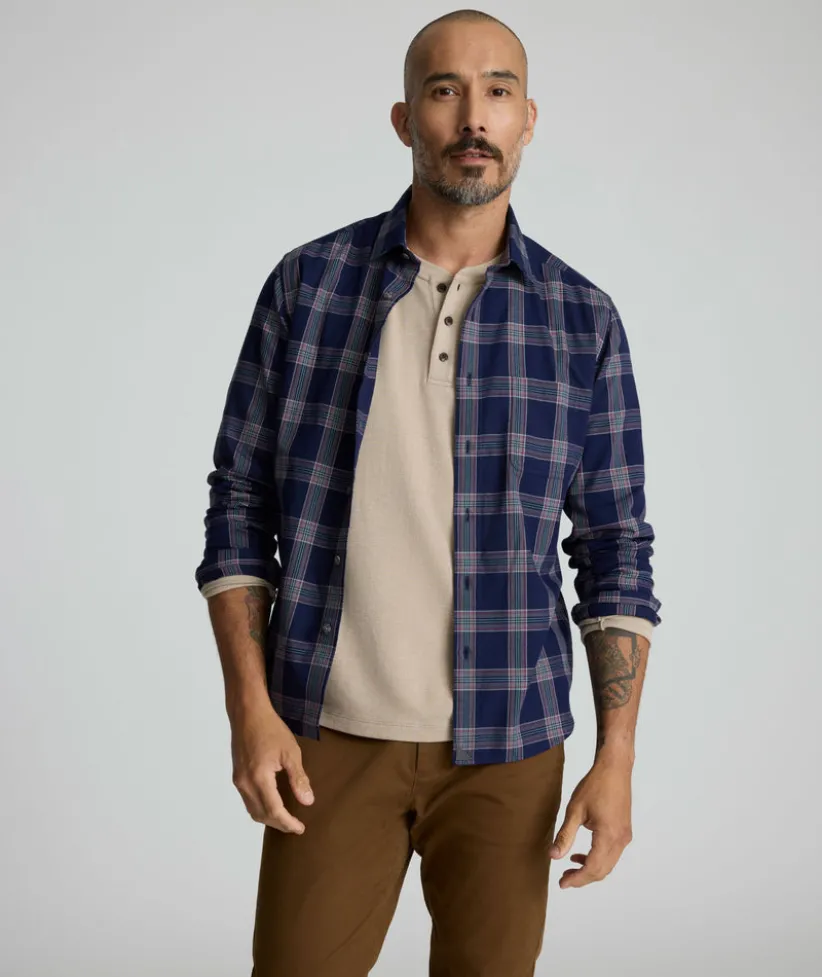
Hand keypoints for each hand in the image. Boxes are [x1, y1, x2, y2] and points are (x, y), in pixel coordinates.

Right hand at [229, 702, 314, 833]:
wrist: (247, 713)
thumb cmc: (271, 729)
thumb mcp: (290, 752)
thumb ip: (298, 778)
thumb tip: (307, 802)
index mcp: (259, 778)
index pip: (274, 811)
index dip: (288, 823)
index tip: (300, 829)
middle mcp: (245, 783)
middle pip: (261, 815)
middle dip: (279, 824)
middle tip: (295, 826)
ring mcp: (238, 780)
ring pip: (252, 810)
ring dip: (268, 817)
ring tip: (285, 818)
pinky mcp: (237, 775)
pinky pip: (248, 800)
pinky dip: (260, 807)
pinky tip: (272, 803)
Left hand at [549, 753, 632, 887]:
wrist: (615, 768)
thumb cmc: (595, 785)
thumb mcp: (575, 809)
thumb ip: (565, 835)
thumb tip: (553, 857)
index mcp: (609, 836)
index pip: (593, 868)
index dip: (577, 879)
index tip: (562, 884)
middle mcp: (620, 840)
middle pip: (602, 871)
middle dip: (583, 878)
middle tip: (564, 879)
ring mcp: (625, 836)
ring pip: (608, 864)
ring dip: (590, 869)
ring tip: (570, 868)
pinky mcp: (625, 831)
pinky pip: (612, 854)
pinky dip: (598, 859)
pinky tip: (581, 854)